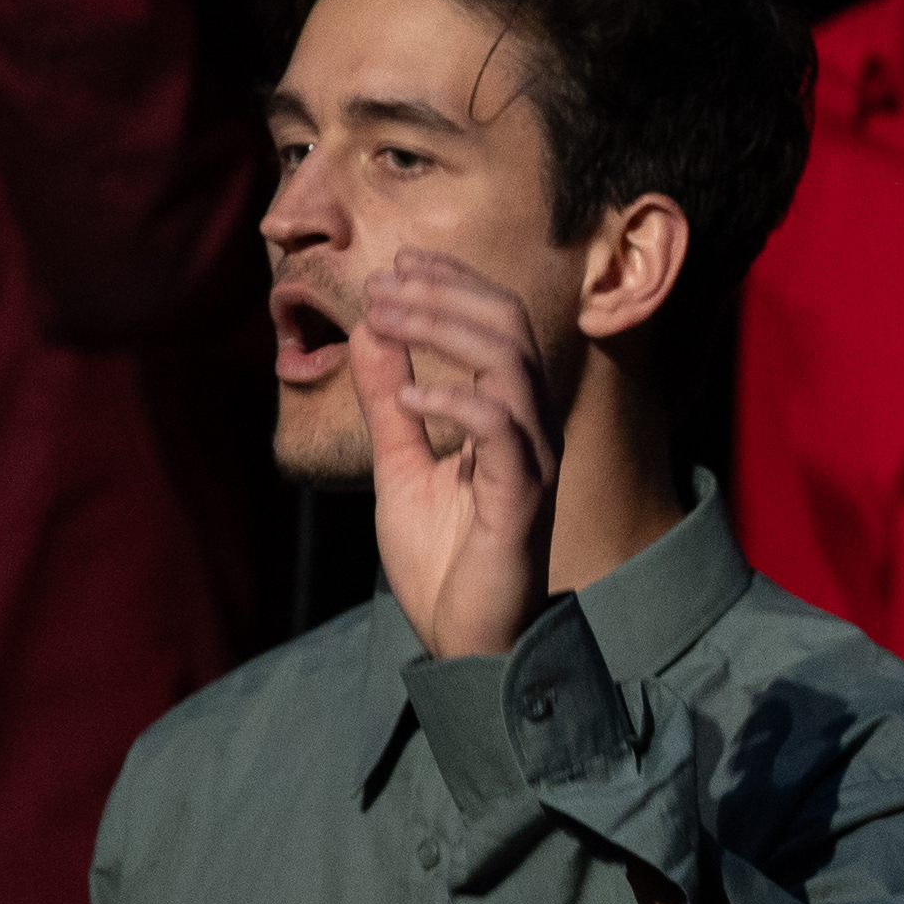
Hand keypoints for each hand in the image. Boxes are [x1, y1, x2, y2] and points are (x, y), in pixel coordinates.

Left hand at [349, 249, 565, 661]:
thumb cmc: (440, 559)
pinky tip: (407, 397)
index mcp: (509, 414)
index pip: (497, 321)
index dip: (451, 282)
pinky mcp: (523, 497)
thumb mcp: (398, 466)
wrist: (462, 639)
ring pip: (508, 361)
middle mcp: (533, 426)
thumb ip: (388, 403)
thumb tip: (369, 332)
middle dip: (443, 292)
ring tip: (384, 319)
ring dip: (442, 329)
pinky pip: (498, 428)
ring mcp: (534, 459)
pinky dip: (451, 400)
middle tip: (381, 283)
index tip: (396, 263)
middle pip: (508, 326)